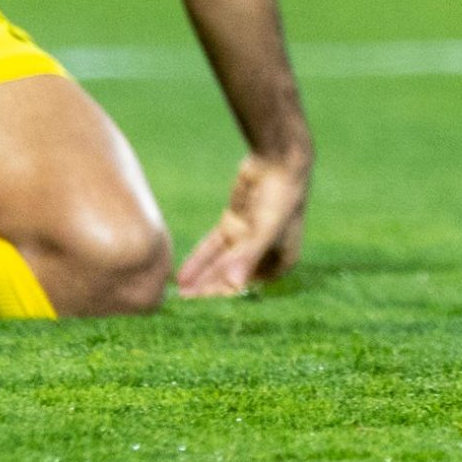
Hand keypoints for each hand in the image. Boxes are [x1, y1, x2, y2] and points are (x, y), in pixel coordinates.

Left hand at [176, 147, 310, 298]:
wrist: (279, 158)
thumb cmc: (282, 197)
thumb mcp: (266, 229)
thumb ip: (249, 257)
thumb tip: (235, 284)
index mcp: (280, 261)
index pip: (247, 284)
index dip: (225, 294)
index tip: (204, 303)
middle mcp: (263, 253)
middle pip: (231, 275)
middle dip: (209, 287)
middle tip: (185, 299)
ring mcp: (247, 237)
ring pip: (219, 261)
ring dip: (201, 274)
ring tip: (180, 290)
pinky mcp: (233, 222)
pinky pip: (213, 246)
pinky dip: (200, 258)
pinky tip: (184, 272)